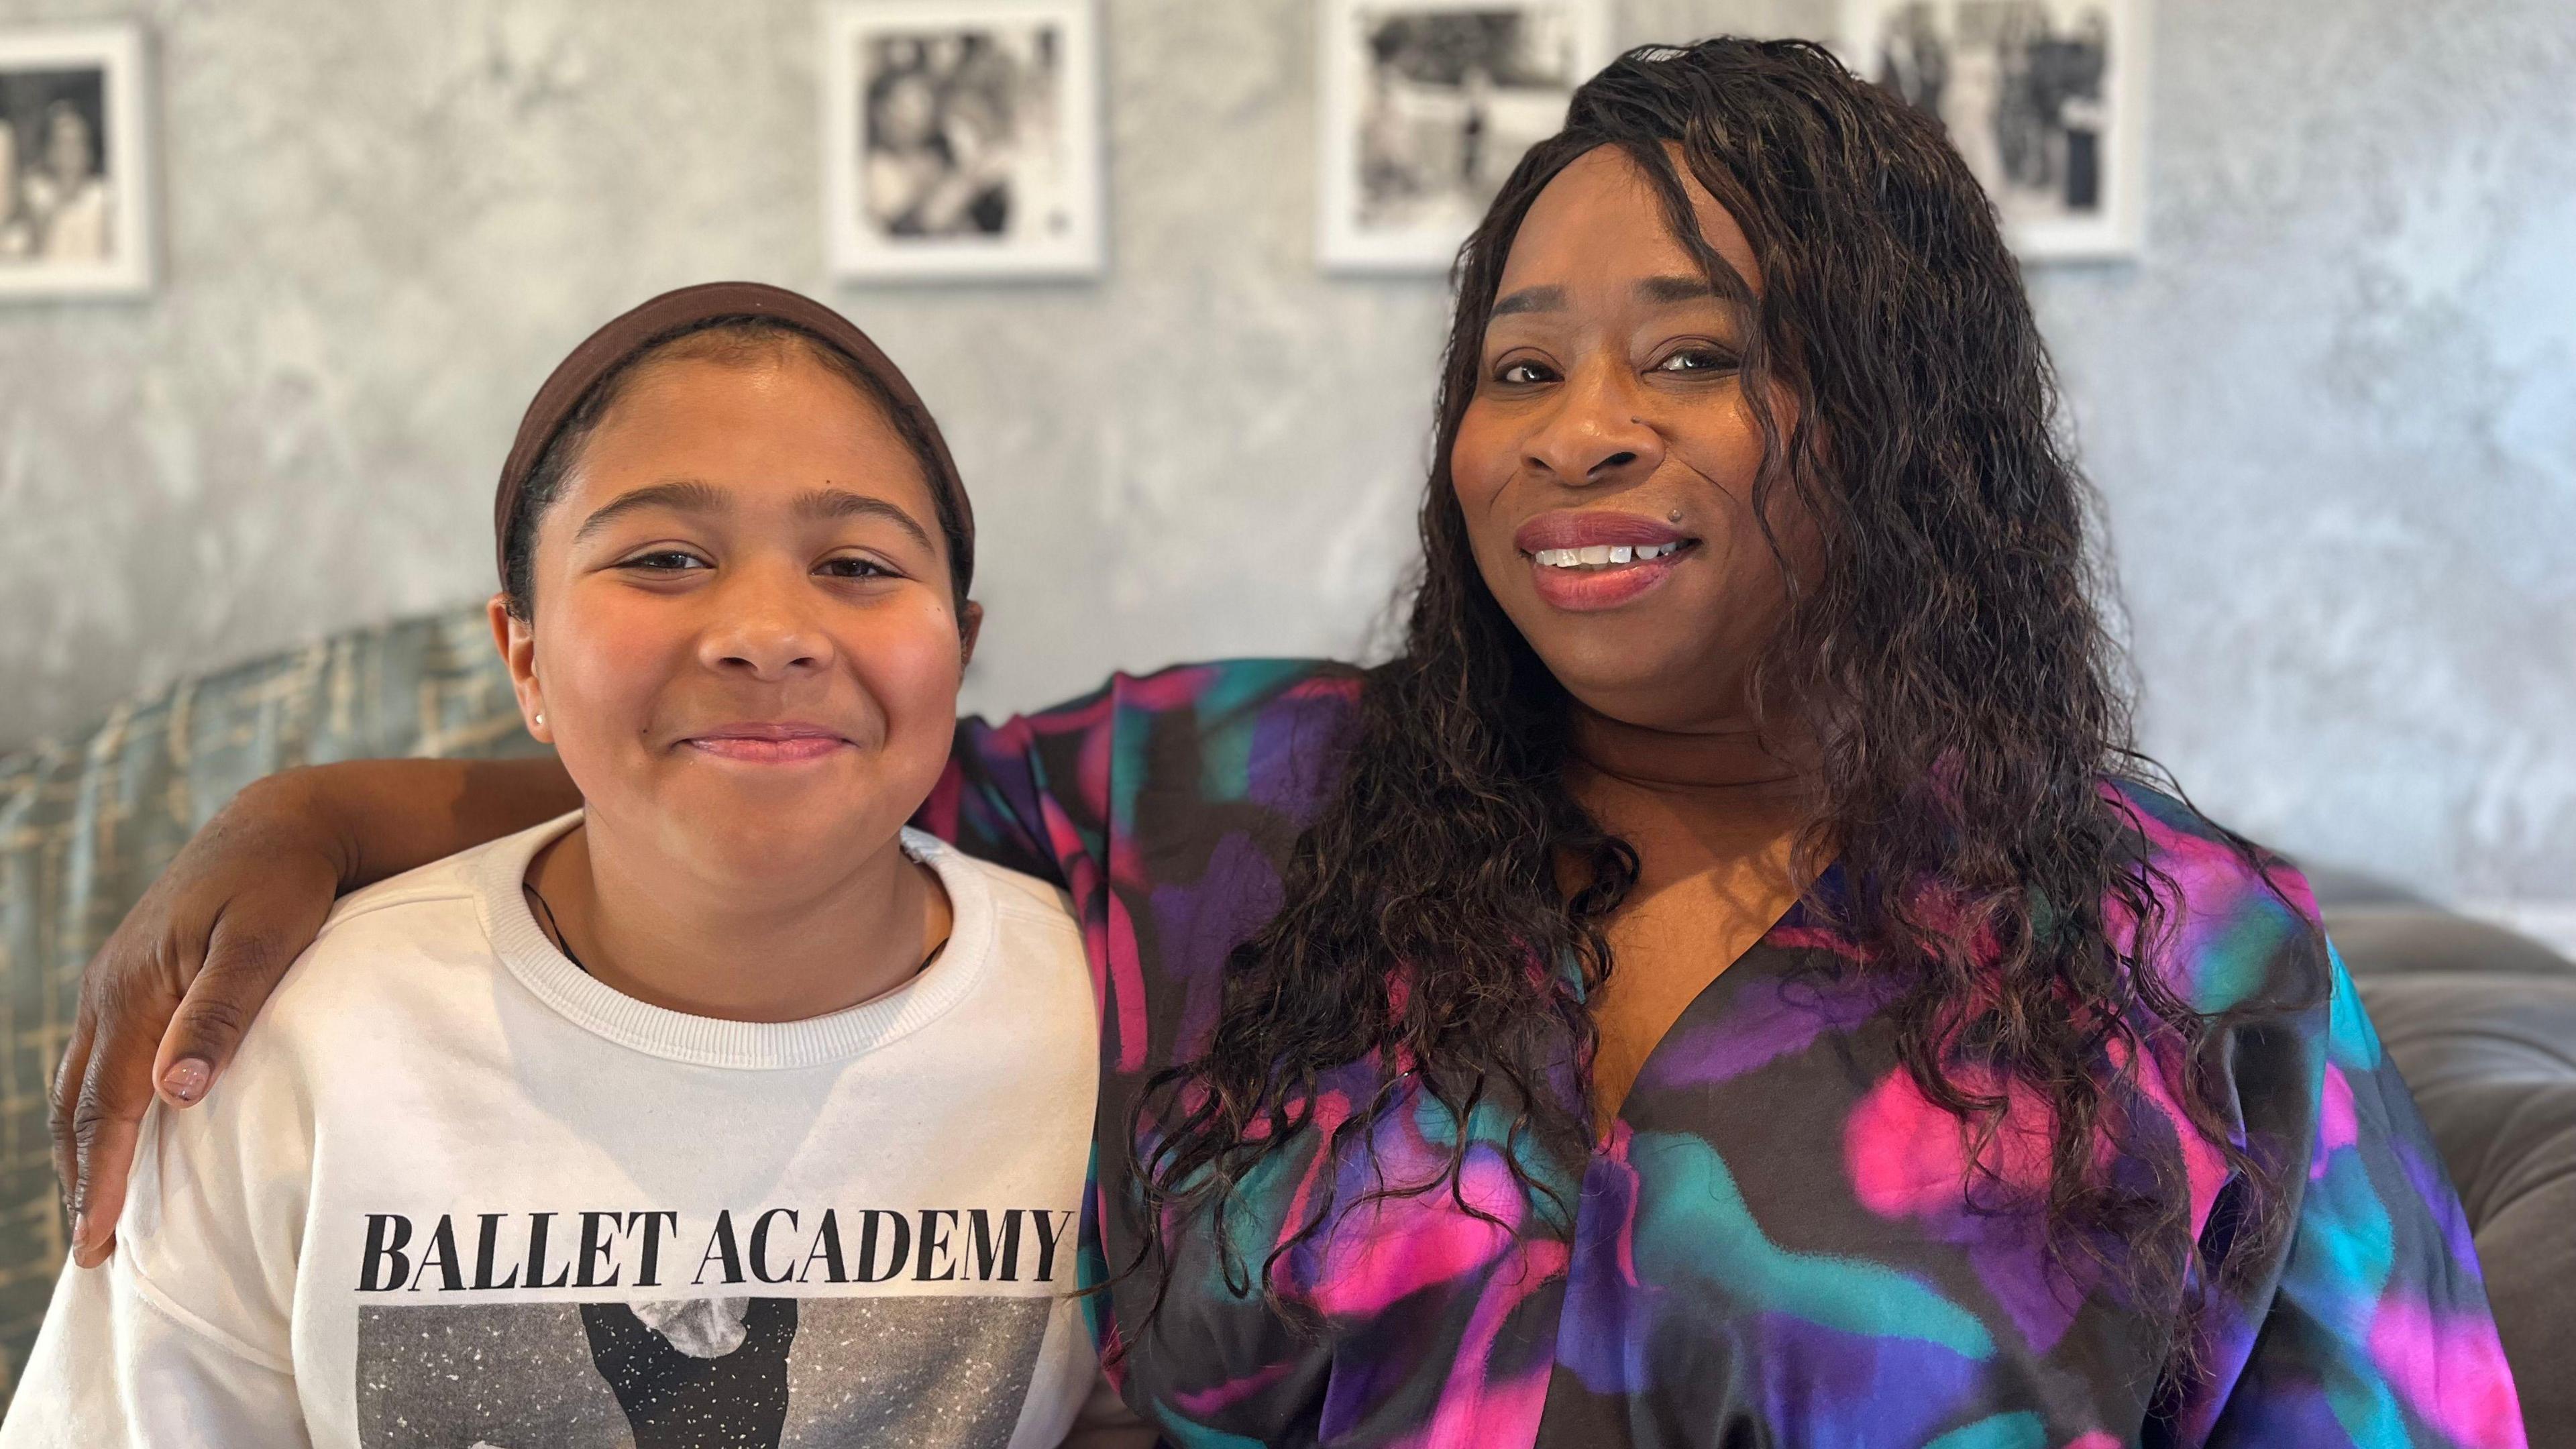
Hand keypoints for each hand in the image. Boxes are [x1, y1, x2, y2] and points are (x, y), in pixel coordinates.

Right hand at [50, 775, 344, 1266]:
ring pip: (83, 1083)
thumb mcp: (262, 941)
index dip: (101, 1177)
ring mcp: (118, 982)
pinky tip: (112, 1131)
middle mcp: (112, 990)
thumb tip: (177, 1093)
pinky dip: (96, 1106)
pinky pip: (101, 1056)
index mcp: (136, 990)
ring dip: (82, 1147)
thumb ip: (222, 1012)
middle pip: (83, 1104)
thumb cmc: (284, 882)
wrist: (283, 822)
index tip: (96, 1241)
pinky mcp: (136, 977)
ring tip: (91, 1207)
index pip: (109, 1106)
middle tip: (89, 1252)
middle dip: (81, 1178)